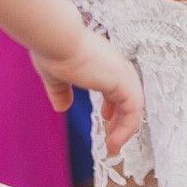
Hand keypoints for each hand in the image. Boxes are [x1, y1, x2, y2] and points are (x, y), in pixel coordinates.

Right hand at [32, 26, 143, 153]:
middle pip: (129, 96)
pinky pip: (133, 111)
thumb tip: (61, 107)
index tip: (106, 117)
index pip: (118, 84)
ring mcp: (121, 72)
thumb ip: (60, 91)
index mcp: (102, 60)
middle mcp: (115, 64)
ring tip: (113, 146)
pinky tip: (113, 141)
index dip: (114, 104)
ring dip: (125, 129)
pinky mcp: (123, 82)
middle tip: (112, 138)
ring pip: (134, 106)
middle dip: (122, 119)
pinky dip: (127, 128)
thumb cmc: (53, 50)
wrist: (55, 39)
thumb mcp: (56, 76)